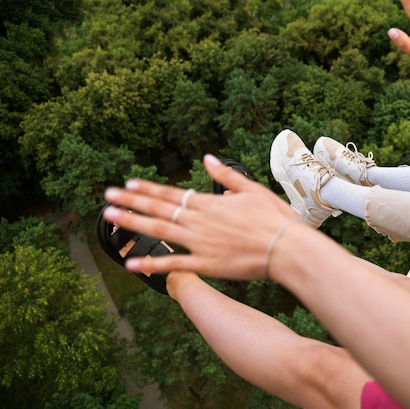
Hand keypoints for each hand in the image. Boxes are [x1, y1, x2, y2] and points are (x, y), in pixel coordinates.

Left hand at [102, 155, 300, 279]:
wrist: (288, 248)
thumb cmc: (275, 219)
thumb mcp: (253, 189)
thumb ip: (226, 175)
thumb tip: (207, 158)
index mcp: (210, 203)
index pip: (172, 193)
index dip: (148, 189)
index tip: (129, 184)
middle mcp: (200, 221)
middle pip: (159, 209)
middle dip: (131, 202)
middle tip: (108, 197)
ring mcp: (201, 243)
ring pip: (160, 231)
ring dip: (133, 223)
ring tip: (110, 219)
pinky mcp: (207, 265)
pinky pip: (174, 264)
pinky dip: (151, 263)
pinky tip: (131, 262)